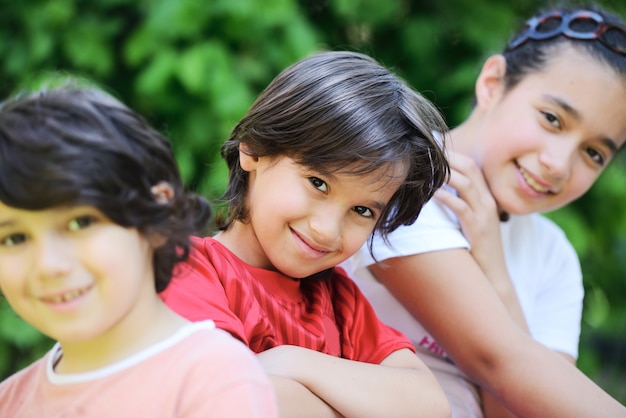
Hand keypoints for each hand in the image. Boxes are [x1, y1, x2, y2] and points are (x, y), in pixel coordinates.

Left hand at [433, 152, 505, 280]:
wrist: (493, 274)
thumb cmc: (476, 246)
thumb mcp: (471, 219)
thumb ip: (460, 202)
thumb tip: (437, 188)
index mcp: (486, 197)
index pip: (471, 165)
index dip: (452, 154)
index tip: (432, 148)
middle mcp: (487, 202)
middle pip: (469, 168)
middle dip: (448, 157)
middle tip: (426, 151)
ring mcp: (484, 215)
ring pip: (466, 184)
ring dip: (445, 173)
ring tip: (427, 166)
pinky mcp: (478, 229)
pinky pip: (461, 208)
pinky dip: (446, 197)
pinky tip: (432, 192)